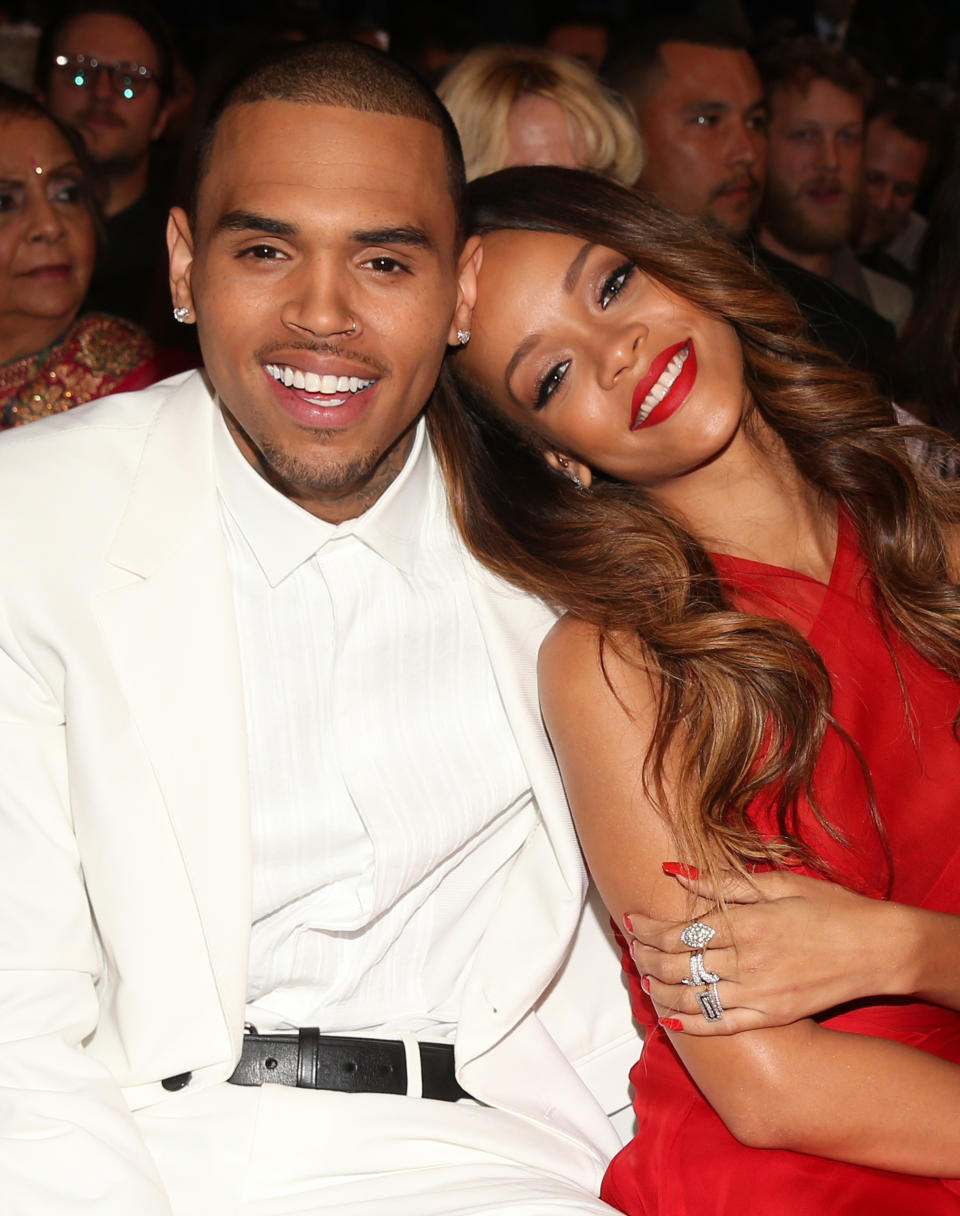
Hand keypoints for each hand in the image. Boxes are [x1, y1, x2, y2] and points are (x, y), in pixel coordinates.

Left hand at [625, 868, 904, 1034]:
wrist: (879, 948)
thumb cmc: (831, 908)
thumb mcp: (779, 883)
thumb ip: (723, 882)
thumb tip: (675, 871)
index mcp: (746, 922)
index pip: (680, 931)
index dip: (648, 928)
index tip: (629, 921)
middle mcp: (747, 960)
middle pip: (678, 964)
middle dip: (645, 957)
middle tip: (629, 951)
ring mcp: (760, 993)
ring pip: (694, 996)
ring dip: (661, 989)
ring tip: (644, 980)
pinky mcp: (773, 1016)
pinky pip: (723, 1025)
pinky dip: (692, 1024)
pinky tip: (671, 1019)